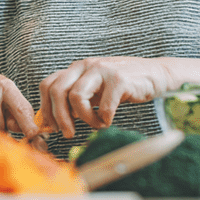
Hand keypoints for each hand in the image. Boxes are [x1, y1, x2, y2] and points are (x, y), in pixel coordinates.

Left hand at [38, 57, 172, 138]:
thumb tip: (55, 121)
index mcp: (75, 68)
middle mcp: (85, 66)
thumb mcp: (93, 88)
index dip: (45, 109)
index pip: (47, 85)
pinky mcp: (119, 79)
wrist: (154, 74)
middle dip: (60, 118)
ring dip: (84, 119)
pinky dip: (104, 119)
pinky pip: (103, 106)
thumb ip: (75, 97)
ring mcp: (101, 70)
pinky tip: (108, 120)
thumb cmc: (120, 85)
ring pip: (76, 97)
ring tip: (96, 124)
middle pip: (57, 91)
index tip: (52, 127)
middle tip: (69, 133)